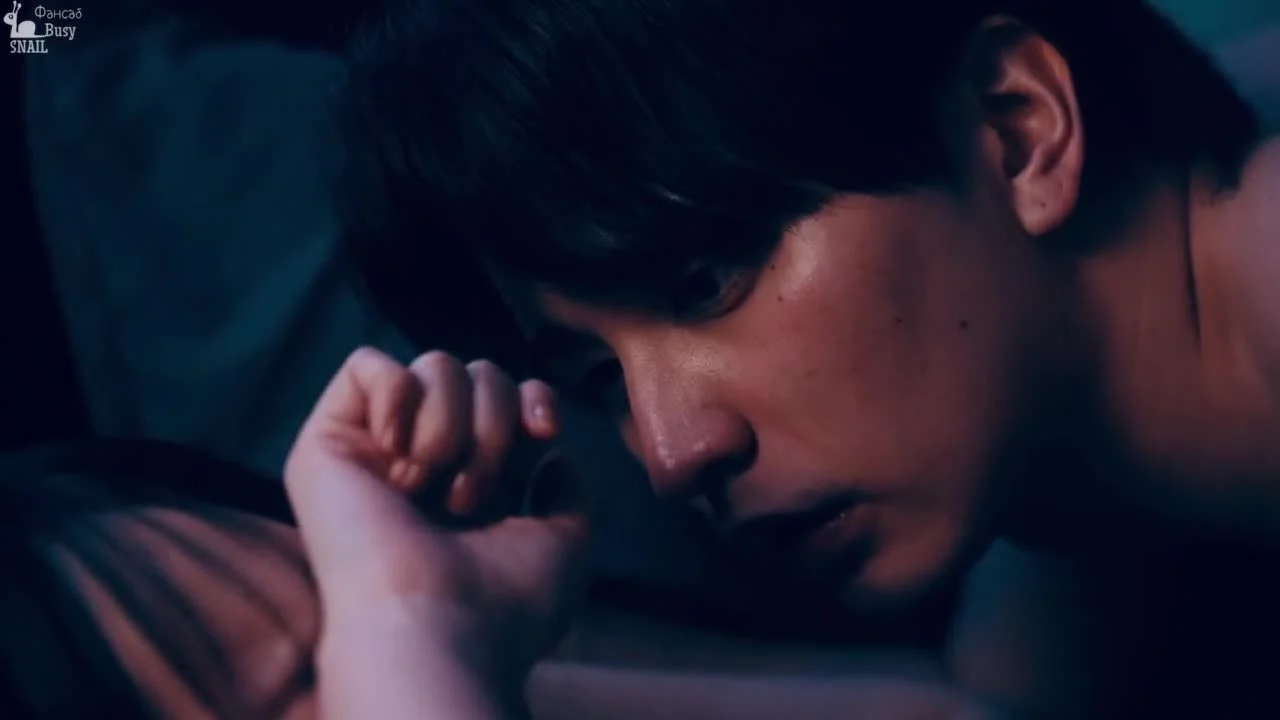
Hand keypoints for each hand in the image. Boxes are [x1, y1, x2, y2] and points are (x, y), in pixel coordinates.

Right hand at [284, 348, 588, 712]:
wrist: (437, 625)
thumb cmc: (504, 600)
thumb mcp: (563, 542)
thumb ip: (564, 492)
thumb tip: (552, 451)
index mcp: (477, 483)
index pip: (509, 399)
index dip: (532, 398)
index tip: (543, 431)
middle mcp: (427, 462)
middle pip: (478, 373)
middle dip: (493, 422)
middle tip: (472, 496)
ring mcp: (376, 451)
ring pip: (433, 365)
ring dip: (451, 424)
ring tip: (432, 489)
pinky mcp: (328, 442)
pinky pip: (367, 364)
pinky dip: (395, 396)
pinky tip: (395, 452)